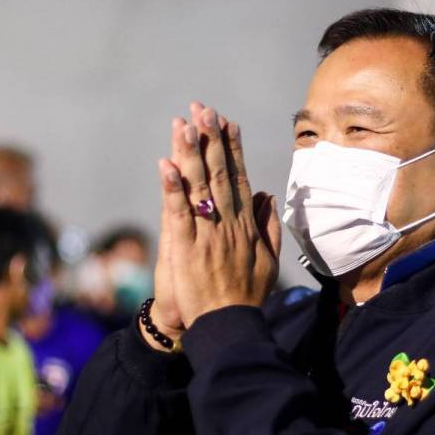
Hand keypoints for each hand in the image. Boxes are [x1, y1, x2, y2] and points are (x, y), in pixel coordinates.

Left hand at [159, 103, 280, 327]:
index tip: (226, 122)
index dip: (232, 148)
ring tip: (183, 124)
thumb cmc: (247, 296)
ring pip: (198, 186)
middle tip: (202, 108)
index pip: (238, 178)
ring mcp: (208, 234)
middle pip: (218, 174)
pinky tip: (165, 165)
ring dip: (190, 153)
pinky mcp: (187, 248)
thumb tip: (269, 196)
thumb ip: (269, 226)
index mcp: (246, 225)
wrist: (230, 326)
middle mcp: (228, 223)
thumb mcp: (268, 260)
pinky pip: (178, 213)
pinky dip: (171, 189)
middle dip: (210, 139)